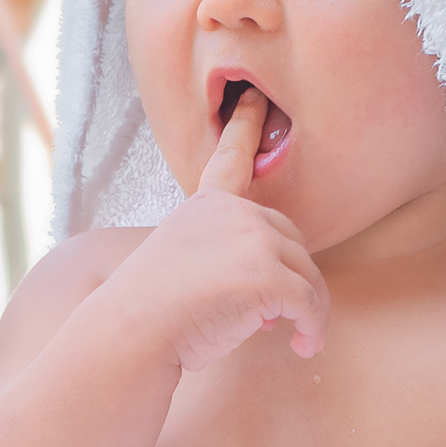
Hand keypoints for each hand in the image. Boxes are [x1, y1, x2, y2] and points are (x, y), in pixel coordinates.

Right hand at [134, 88, 328, 369]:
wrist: (131, 334)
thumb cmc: (150, 318)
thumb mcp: (182, 272)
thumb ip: (224, 264)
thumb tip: (275, 304)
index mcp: (204, 208)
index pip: (229, 160)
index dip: (243, 128)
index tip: (252, 99)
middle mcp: (232, 213)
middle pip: (290, 238)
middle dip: (291, 277)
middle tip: (275, 317)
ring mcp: (252, 239)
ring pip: (308, 274)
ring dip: (309, 310)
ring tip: (299, 338)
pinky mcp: (268, 274)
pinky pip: (311, 303)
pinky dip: (314, 328)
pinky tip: (303, 346)